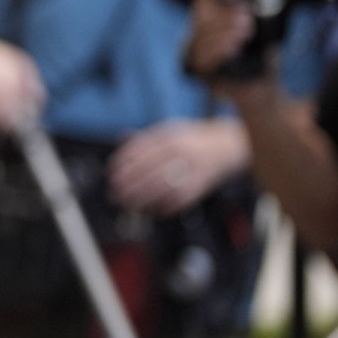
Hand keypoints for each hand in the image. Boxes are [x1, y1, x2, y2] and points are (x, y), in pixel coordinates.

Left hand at [109, 118, 250, 215]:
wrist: (225, 148)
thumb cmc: (191, 139)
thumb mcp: (170, 129)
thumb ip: (146, 136)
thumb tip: (121, 139)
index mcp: (170, 136)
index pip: (142, 150)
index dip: (123, 163)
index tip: (111, 172)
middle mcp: (181, 152)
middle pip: (149, 171)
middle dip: (129, 184)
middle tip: (114, 192)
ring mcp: (191, 170)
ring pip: (161, 187)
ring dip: (140, 198)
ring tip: (126, 203)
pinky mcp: (199, 187)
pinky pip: (177, 200)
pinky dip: (161, 206)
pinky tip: (148, 208)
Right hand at [184, 0, 262, 84]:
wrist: (260, 85)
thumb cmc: (260, 52)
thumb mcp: (260, 20)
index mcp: (211, 14)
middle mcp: (200, 28)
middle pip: (202, 9)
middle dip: (225, 10)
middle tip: (247, 16)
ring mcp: (196, 47)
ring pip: (202, 31)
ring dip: (225, 29)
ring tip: (245, 32)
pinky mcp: (198, 68)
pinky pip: (202, 55)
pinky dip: (219, 49)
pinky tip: (234, 47)